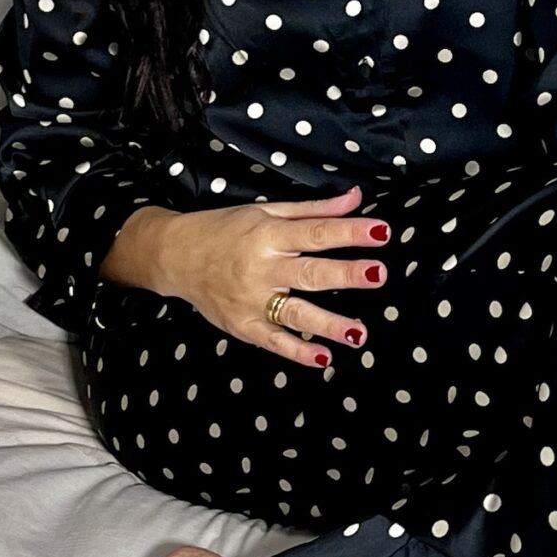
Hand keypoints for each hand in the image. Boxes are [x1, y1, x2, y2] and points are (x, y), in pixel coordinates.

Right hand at [103, 186, 387, 368]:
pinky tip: (322, 358)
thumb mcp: (267, 212)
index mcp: (269, 234)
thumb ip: (314, 210)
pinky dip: (297, 351)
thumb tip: (356, 198)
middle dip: (345, 274)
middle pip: (309, 272)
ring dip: (328, 323)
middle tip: (378, 274)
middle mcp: (261, 267)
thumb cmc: (225, 229)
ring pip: (295, 312)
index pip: (317, 232)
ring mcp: (251, 300)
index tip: (382, 231)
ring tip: (359, 333)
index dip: (350, 232)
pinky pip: (273, 341)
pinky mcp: (242, 326)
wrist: (174, 255)